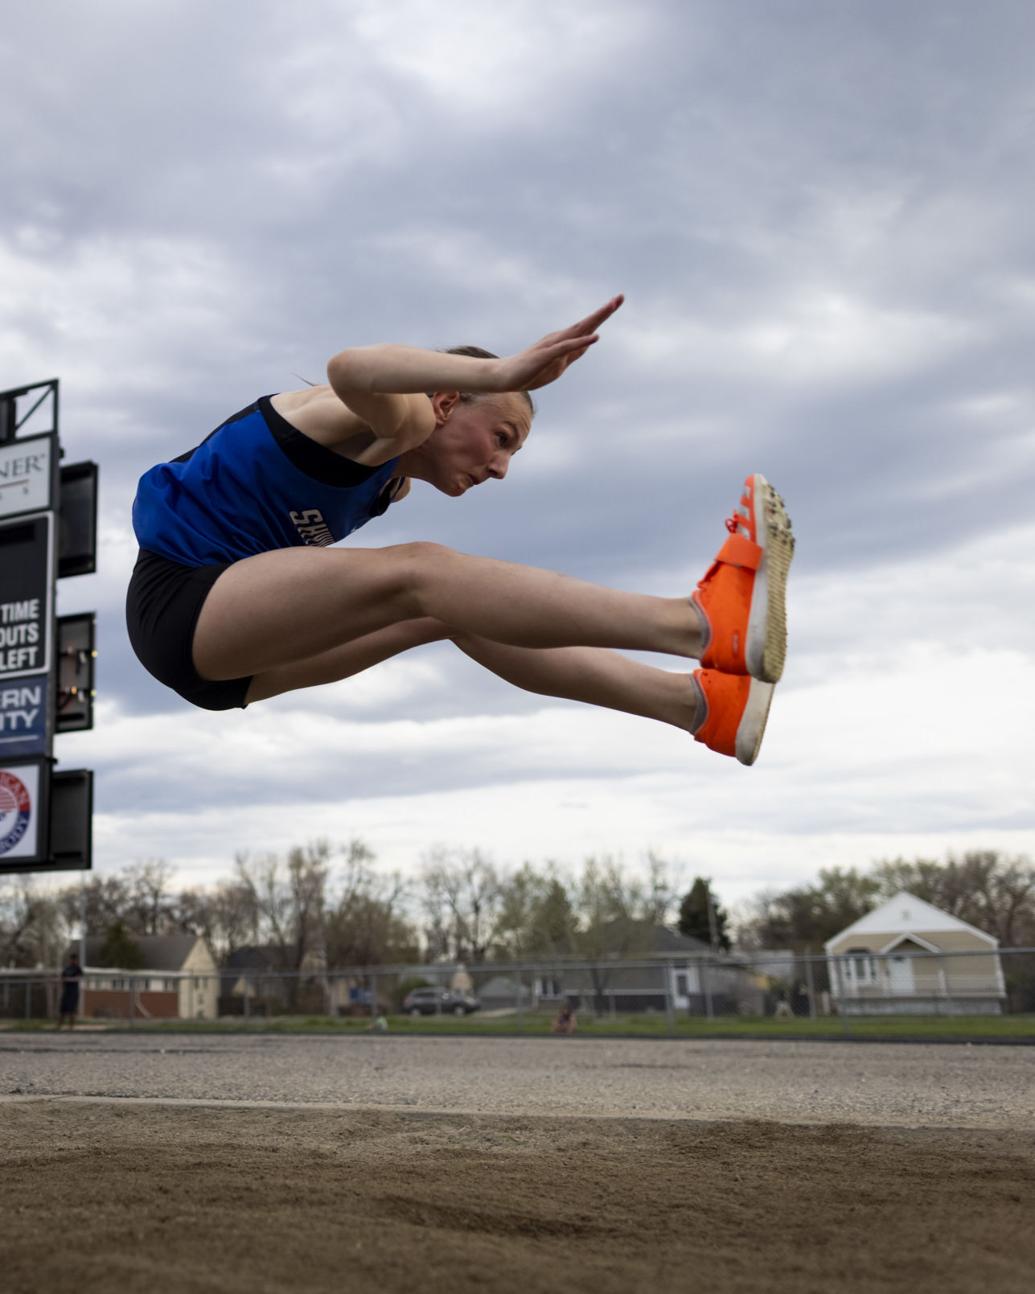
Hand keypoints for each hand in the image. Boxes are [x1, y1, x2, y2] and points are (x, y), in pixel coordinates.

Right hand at [495, 294, 623, 391]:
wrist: (505, 375)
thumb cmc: (531, 370)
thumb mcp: (557, 365)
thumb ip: (572, 354)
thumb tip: (586, 345)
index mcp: (564, 341)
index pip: (587, 328)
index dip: (602, 315)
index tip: (617, 301)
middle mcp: (559, 338)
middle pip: (586, 324)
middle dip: (603, 312)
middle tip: (619, 297)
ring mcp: (552, 346)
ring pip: (578, 330)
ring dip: (595, 319)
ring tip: (610, 307)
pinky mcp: (545, 355)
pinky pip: (566, 347)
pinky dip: (581, 341)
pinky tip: (595, 337)